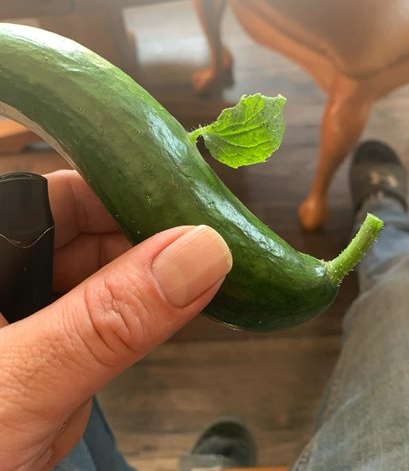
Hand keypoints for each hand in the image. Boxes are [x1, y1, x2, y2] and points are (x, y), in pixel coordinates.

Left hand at [0, 170, 231, 469]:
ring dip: (141, 298)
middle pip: (90, 236)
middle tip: (213, 259)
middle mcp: (4, 274)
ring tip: (193, 291)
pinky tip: (146, 339)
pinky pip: (99, 327)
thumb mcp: (16, 388)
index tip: (195, 215)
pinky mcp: (44, 356)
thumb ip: (107, 321)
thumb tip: (202, 252)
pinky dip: (127, 334)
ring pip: (101, 285)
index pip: (63, 196)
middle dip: (146, 252)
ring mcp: (24, 317)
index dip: (129, 196)